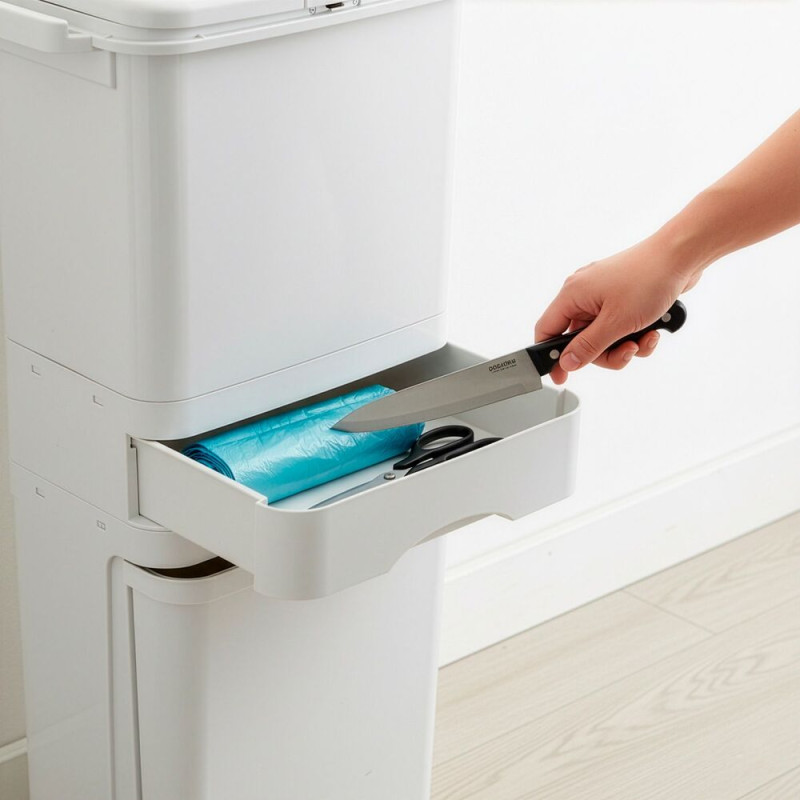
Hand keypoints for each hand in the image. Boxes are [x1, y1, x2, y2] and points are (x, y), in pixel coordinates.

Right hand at [535, 234, 701, 383]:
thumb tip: (566, 362)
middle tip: (625, 352)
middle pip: (580, 340)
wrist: (682, 255)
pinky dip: (634, 334)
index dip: (551, 356)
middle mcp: (583, 293)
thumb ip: (588, 346)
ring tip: (643, 340)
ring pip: (602, 336)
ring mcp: (603, 295)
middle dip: (604, 353)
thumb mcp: (616, 323)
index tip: (561, 376)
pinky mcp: (621, 298)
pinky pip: (618, 326)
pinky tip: (652, 331)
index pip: (547, 330)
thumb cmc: (649, 278)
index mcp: (572, 294)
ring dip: (624, 346)